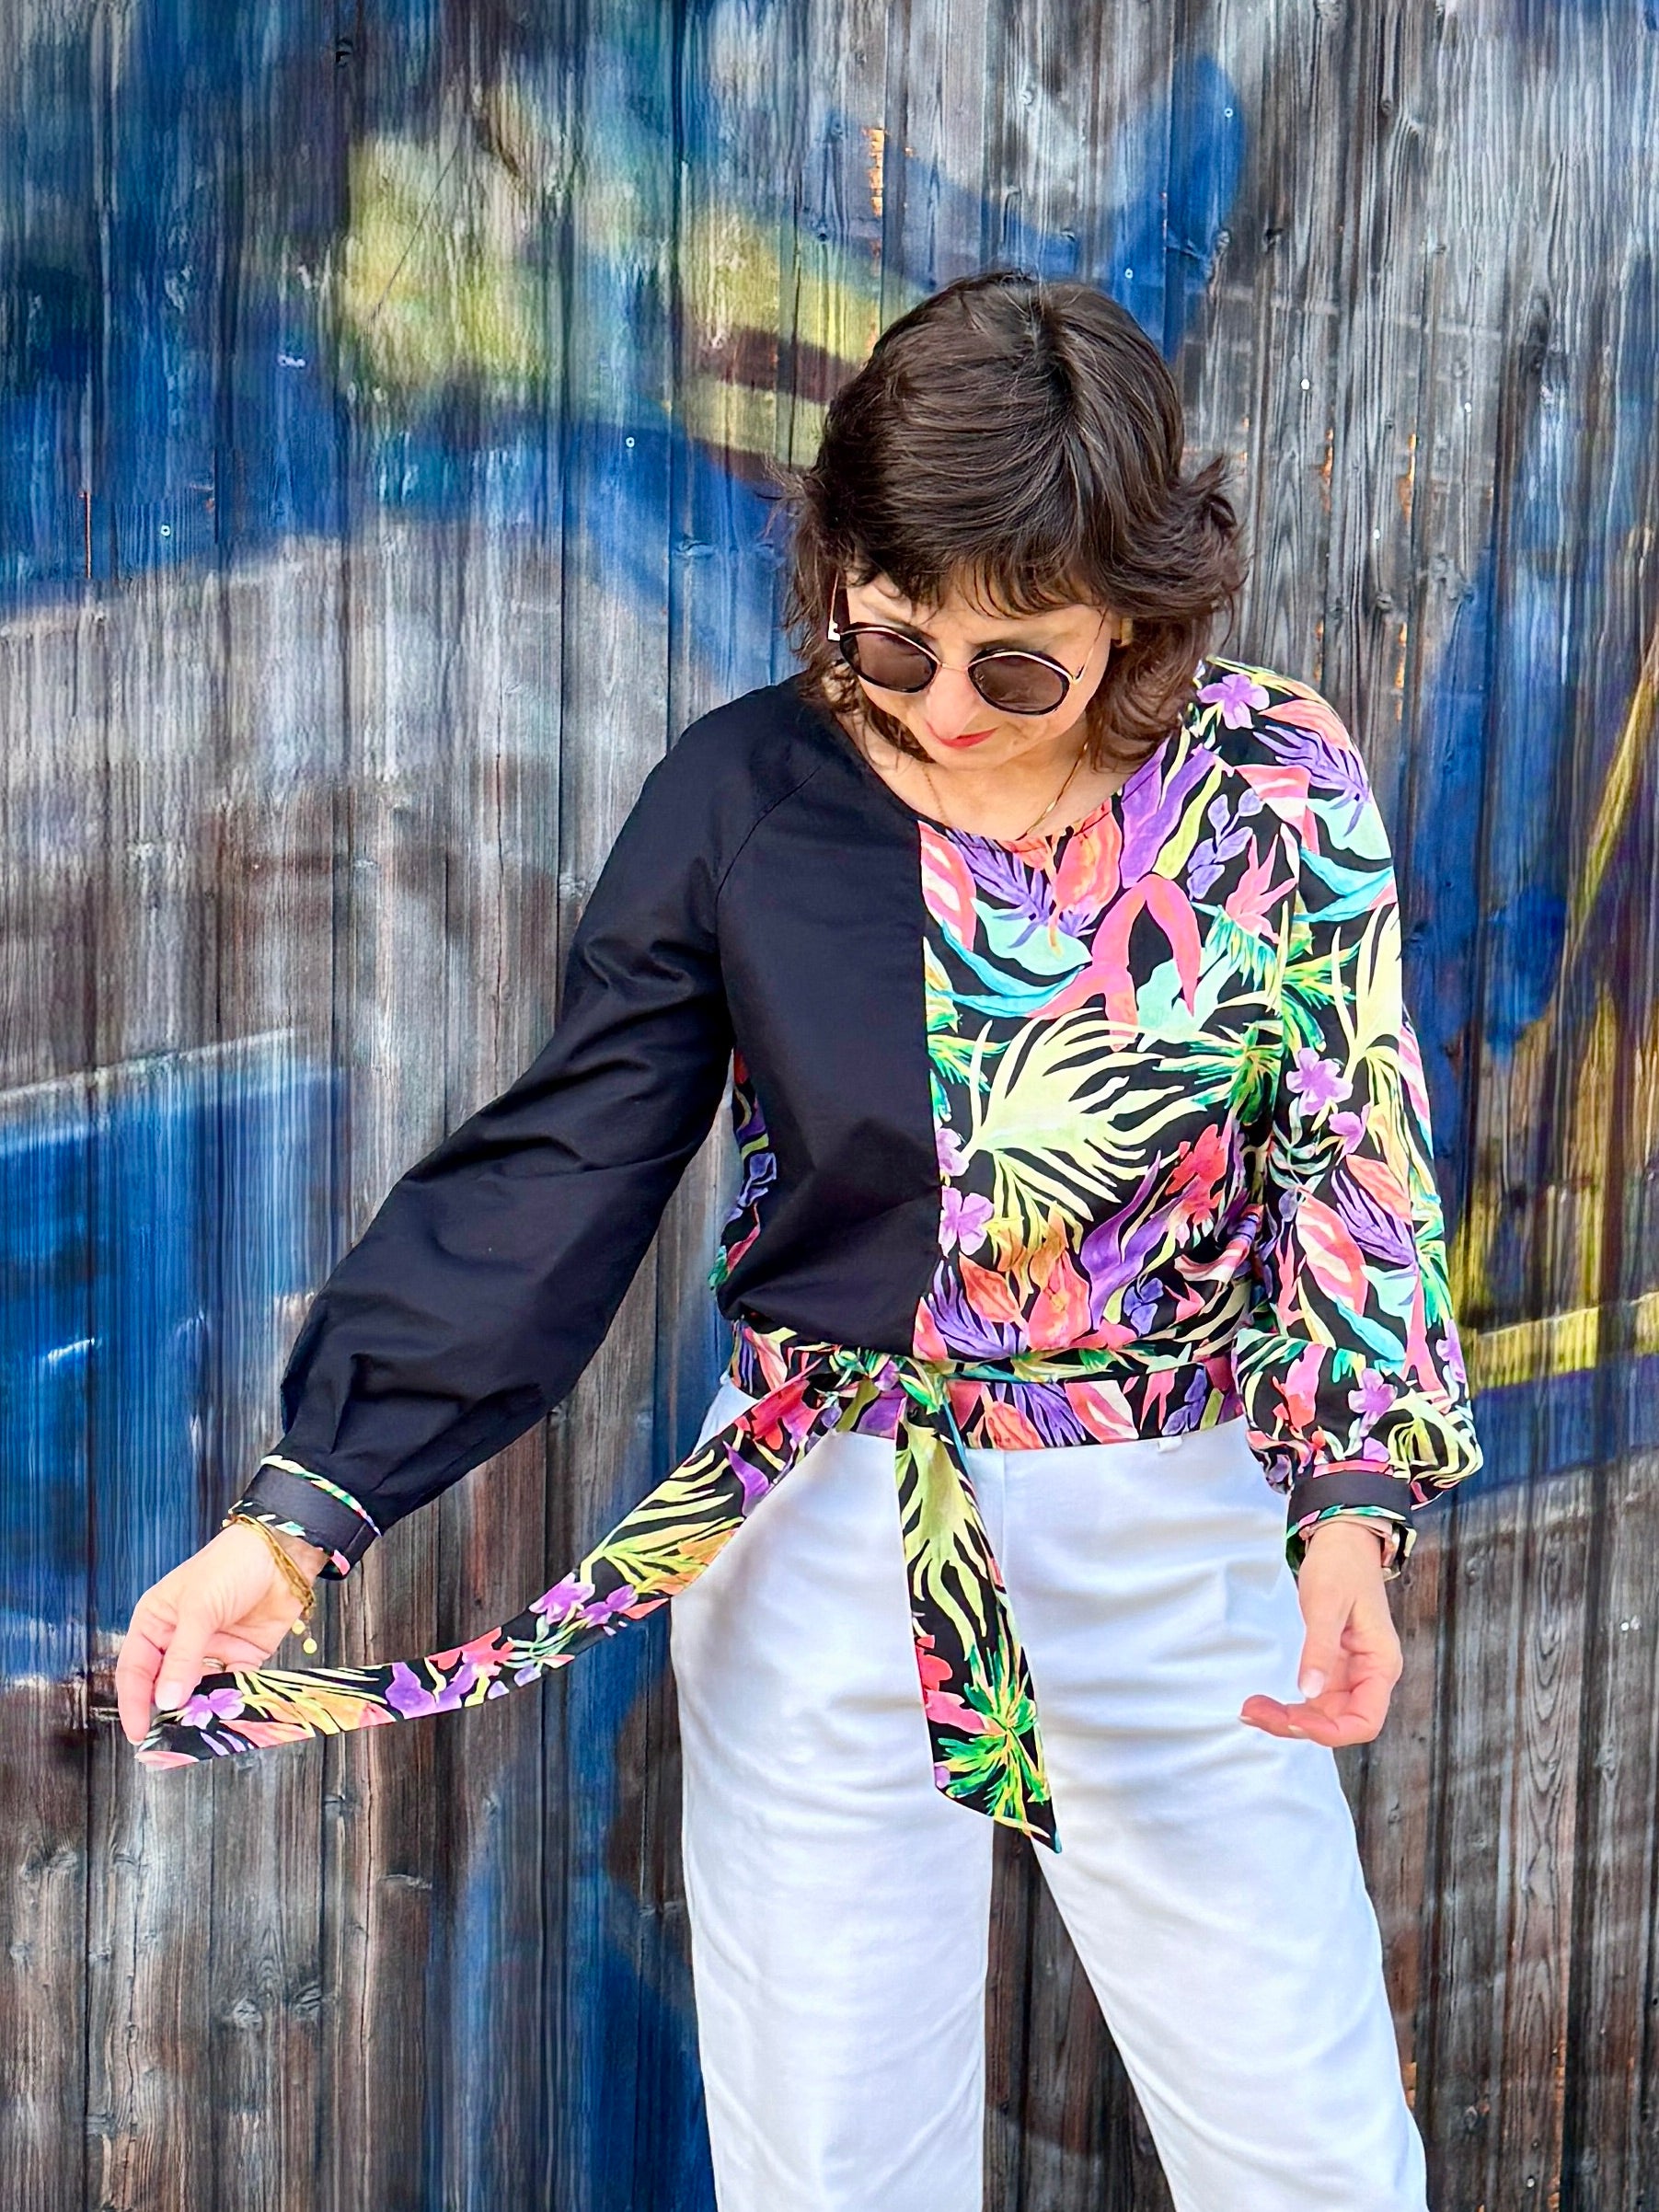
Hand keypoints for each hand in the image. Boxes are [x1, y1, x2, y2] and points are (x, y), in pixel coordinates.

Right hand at [114, 1521, 326, 1742]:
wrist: (284, 1552)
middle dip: (167, 1711)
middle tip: (170, 1740)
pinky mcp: (243, 1655)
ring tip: (200, 1731)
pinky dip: (232, 1701)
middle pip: (166, 1685)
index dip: (134, 1702)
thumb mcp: (199, 1609)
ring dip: (200, 1709)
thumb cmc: (231, 1565)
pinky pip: (233, 1687)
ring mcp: (212, 1649)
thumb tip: (166, 1701)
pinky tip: (232, 1713)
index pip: (136, 1669)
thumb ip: (183, 1658)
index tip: (138, 1733)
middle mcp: (180, 1639)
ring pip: (199, 1691)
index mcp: (156, 1622)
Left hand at [1238, 1519, 1401, 1747]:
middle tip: (1253, 1712)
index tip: (1292, 1721)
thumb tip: (1307, 1691)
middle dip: (1297, 1726)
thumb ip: (1319, 1648)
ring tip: (1250, 1709)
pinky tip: (1264, 1703)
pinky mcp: (1332, 1667)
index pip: (1364, 1721)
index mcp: (1380, 1664)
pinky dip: (1289, 1706)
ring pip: (1322, 1715)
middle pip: (1339, 1723)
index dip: (1330, 1731)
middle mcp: (1369, 1676)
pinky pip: (1313, 1699)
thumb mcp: (1327, 1603)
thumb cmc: (1342, 1566)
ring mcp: (1350, 1674)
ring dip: (1287, 1719)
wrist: (1342, 1543)